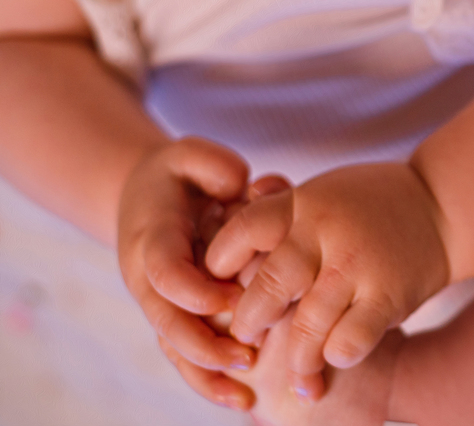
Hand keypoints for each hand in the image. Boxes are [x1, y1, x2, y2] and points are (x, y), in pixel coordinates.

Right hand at [117, 137, 258, 409]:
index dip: (195, 290)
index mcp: (152, 238)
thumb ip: (211, 162)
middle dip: (205, 344)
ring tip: (246, 395)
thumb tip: (239, 186)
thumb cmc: (179, 174)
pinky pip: (186, 354)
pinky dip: (209, 379)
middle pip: (168, 323)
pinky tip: (242, 399)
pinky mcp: (175, 316)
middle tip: (248, 355)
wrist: (147, 197)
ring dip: (208, 374)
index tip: (234, 298)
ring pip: (175, 348)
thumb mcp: (188, 152)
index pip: (164, 273)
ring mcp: (160, 303)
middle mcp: (149, 278)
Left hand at [205, 162, 448, 403]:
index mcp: (305, 203)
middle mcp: (327, 231)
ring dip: (295, 357)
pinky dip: (337, 356)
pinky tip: (335, 359)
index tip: (221, 288)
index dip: (221, 262)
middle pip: (270, 284)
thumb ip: (280, 208)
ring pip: (308, 323)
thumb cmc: (372, 205)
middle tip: (247, 339)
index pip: (244, 230)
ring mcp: (357, 264)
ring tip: (293, 373)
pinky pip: (351, 338)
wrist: (444, 207)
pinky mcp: (388, 293)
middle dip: (250, 321)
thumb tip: (226, 212)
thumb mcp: (324, 192)